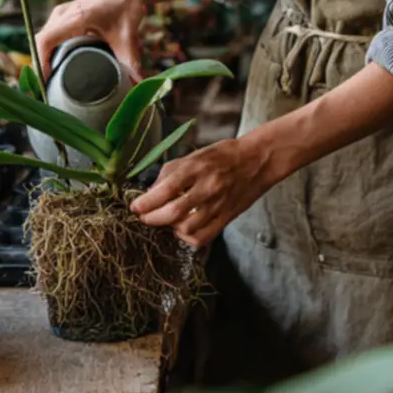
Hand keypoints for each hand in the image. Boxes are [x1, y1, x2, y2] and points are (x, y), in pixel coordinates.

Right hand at [36, 0, 145, 80]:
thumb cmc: (124, 6)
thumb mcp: (127, 35)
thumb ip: (131, 60)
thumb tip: (138, 83)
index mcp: (75, 17)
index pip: (45, 40)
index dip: (41, 62)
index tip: (45, 82)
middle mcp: (63, 15)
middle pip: (39, 42)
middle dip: (40, 66)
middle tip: (47, 90)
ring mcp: (60, 14)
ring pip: (43, 39)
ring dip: (42, 59)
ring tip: (49, 82)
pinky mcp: (62, 17)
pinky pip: (48, 36)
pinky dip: (48, 51)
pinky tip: (54, 67)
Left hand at [130, 135, 275, 248]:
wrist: (257, 160)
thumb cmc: (223, 155)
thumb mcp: (194, 155)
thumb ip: (171, 172)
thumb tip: (151, 192)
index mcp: (197, 168)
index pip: (166, 189)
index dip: (146, 202)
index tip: (135, 207)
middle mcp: (207, 187)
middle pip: (174, 212)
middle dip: (152, 218)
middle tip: (144, 216)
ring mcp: (218, 205)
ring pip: (187, 228)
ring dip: (170, 227)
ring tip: (165, 219)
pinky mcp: (227, 218)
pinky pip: (203, 237)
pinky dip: (187, 237)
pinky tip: (182, 228)